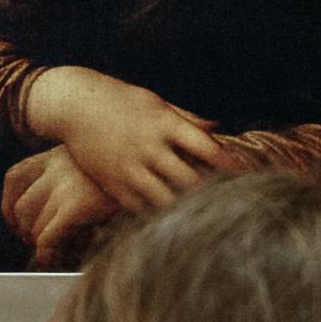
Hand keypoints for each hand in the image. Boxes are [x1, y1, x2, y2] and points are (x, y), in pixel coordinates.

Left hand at [0, 143, 120, 266]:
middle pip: (21, 206)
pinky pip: (47, 236)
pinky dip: (46, 252)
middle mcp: (56, 168)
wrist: (155, 160)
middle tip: (36, 245)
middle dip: (24, 231)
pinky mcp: (76, 206)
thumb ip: (74, 179)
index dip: (8, 205)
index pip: (15, 178)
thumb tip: (57, 211)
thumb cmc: (131, 167)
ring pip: (33, 225)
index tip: (14, 222)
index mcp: (57, 155)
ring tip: (52, 254)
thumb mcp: (95, 163)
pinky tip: (51, 259)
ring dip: (38, 244)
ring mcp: (65, 186)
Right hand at [20, 67, 231, 214]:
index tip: (246, 176)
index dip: (229, 164)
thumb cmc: (121, 100)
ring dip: (186, 210)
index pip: (206, 148)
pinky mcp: (113, 183)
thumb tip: (218, 128)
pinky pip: (140, 207)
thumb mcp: (155, 102)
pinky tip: (172, 222)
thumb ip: (187, 118)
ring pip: (165, 199)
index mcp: (164, 124)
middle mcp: (149, 147)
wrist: (74, 105)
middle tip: (232, 207)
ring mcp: (130, 168)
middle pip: (190, 179)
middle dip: (212, 194)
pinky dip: (157, 215)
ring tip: (205, 220)